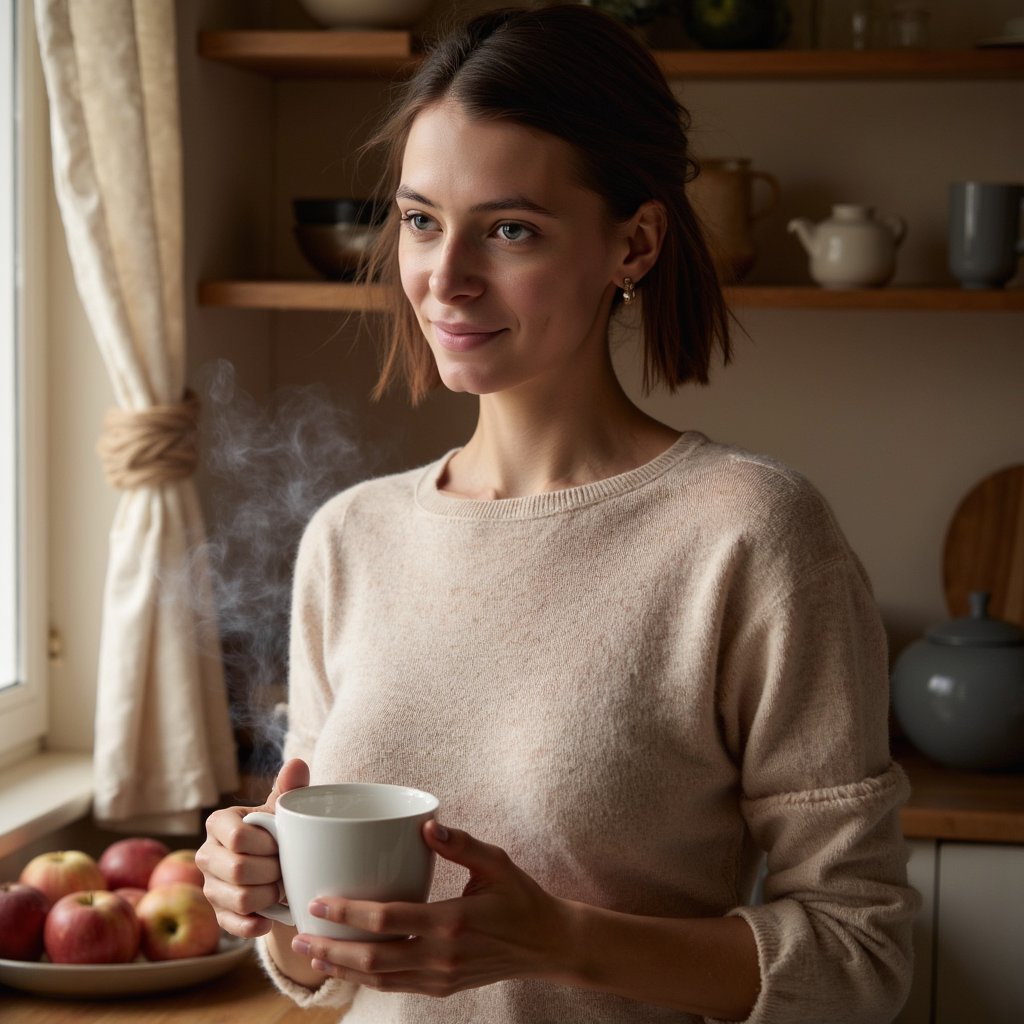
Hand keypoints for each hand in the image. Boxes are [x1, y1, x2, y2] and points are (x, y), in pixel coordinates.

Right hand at [196, 758, 309, 938]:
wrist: (277, 865)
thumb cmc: (278, 831)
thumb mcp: (282, 810)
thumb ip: (290, 789)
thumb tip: (298, 764)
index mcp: (218, 824)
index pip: (238, 838)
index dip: (266, 845)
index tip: (281, 844)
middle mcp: (206, 854)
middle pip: (238, 870)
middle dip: (271, 871)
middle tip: (286, 867)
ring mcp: (210, 887)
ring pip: (240, 899)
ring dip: (269, 895)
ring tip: (281, 886)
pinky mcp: (218, 914)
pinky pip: (235, 925)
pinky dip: (257, 923)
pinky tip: (270, 915)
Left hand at [289, 821, 575, 995]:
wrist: (548, 945)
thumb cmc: (522, 897)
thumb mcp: (496, 862)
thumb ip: (460, 843)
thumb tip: (426, 824)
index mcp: (452, 921)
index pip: (388, 920)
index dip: (349, 914)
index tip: (320, 902)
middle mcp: (442, 955)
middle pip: (374, 958)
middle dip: (332, 948)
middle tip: (301, 934)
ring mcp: (441, 977)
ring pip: (380, 980)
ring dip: (343, 969)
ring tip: (312, 955)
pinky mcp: (443, 988)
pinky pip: (396, 987)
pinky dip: (367, 980)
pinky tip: (348, 968)